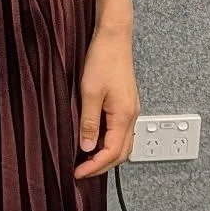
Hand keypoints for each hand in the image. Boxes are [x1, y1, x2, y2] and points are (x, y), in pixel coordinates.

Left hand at [73, 24, 138, 178]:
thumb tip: (87, 148)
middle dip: (102, 165)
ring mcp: (130, 109)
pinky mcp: (126, 103)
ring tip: (86, 159)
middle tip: (81, 171)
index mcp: (124, 116)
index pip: (112, 152)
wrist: (114, 37)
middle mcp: (131, 115)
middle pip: (121, 153)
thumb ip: (89, 122)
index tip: (78, 172)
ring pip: (123, 143)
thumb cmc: (103, 59)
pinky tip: (95, 139)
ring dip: (106, 155)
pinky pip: (121, 131)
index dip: (95, 166)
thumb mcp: (89, 92)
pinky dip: (109, 141)